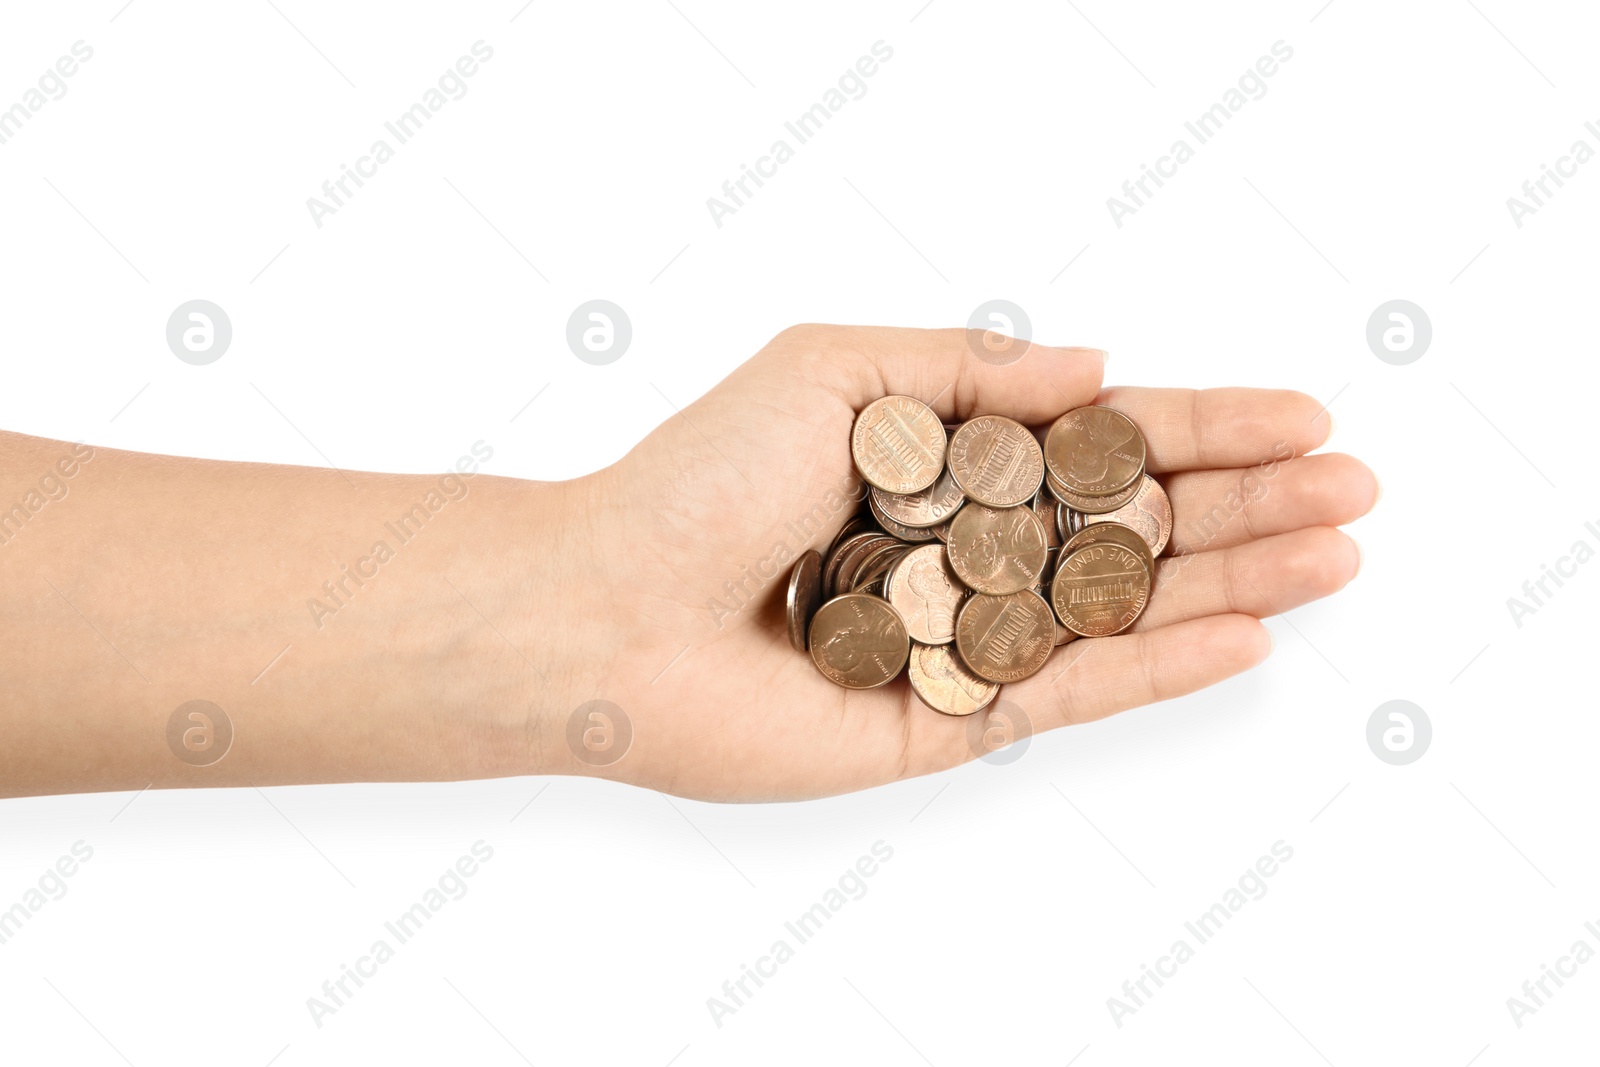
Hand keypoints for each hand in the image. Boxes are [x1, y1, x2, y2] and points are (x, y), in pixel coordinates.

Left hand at [544, 325, 1377, 800]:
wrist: (614, 610)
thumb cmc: (705, 476)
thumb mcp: (837, 370)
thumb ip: (973, 368)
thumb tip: (1097, 367)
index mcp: (947, 464)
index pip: (1098, 442)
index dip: (1201, 426)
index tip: (1301, 415)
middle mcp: (968, 552)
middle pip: (1134, 526)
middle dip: (1246, 505)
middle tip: (1353, 487)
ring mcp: (968, 639)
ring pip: (1124, 609)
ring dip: (1234, 581)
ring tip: (1336, 555)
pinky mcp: (951, 721)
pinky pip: (1075, 693)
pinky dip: (1160, 665)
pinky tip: (1246, 636)